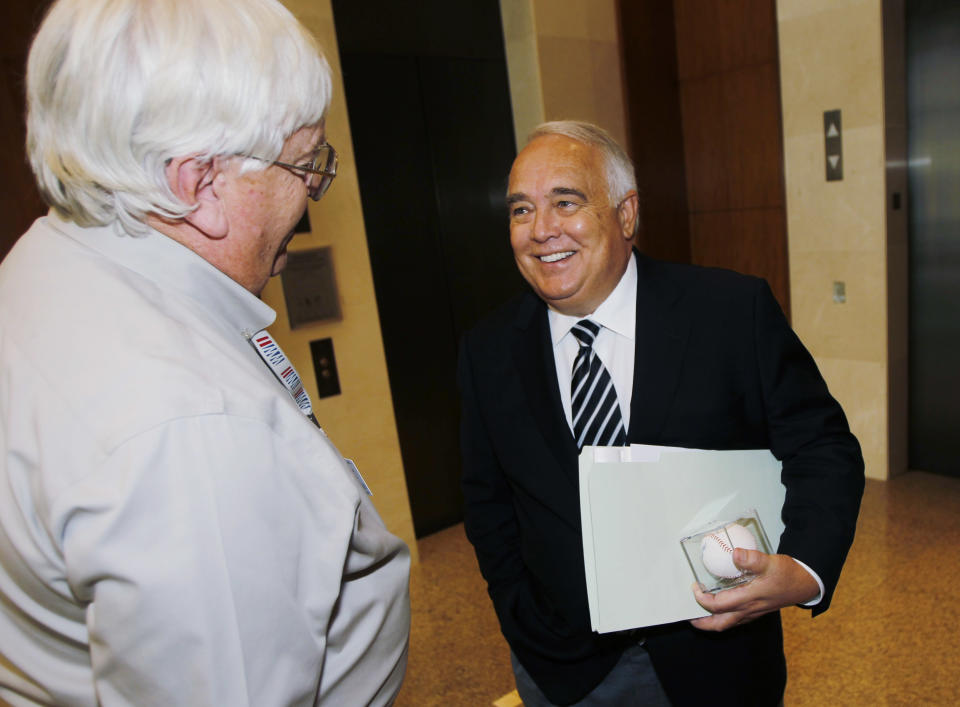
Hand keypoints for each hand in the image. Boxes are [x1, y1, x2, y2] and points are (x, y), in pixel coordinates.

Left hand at [690, 548, 819, 631]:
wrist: (805, 584)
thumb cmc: (788, 574)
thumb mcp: (771, 563)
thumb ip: (752, 559)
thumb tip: (734, 554)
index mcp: (748, 599)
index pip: (717, 605)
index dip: (702, 598)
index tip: (694, 586)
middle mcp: (748, 609)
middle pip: (719, 624)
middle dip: (701, 623)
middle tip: (689, 615)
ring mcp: (752, 612)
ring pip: (727, 624)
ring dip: (711, 621)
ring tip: (700, 612)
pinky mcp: (756, 611)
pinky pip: (735, 619)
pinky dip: (723, 616)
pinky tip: (719, 605)